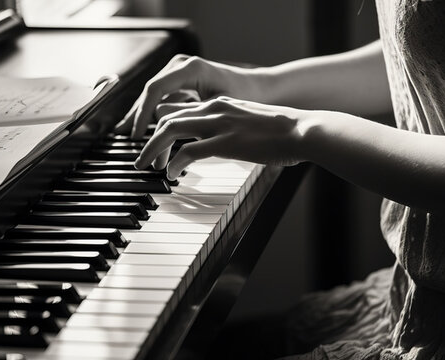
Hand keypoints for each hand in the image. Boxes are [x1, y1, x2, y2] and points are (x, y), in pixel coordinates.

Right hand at [115, 54, 267, 138]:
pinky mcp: (180, 83)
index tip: (138, 134)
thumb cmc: (243, 95)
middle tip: (127, 139)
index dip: (143, 113)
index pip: (155, 89)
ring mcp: (179, 74)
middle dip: (138, 118)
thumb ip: (189, 113)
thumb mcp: (217, 106)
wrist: (257, 88)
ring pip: (154, 98)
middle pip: (150, 93)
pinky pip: (162, 100)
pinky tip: (146, 132)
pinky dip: (154, 116)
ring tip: (128, 136)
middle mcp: (180, 67)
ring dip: (144, 118)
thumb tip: (161, 122)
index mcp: (189, 68)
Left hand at [134, 96, 307, 179]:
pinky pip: (189, 151)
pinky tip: (171, 173)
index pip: (179, 110)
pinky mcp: (226, 142)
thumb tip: (221, 145)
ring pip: (171, 130)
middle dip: (149, 139)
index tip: (153, 144)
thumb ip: (231, 130)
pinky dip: (175, 162)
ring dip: (153, 149)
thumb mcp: (249, 123)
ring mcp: (219, 125)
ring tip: (145, 165)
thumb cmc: (282, 132)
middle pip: (167, 118)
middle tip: (141, 158)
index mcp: (220, 104)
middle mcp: (215, 109)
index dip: (160, 127)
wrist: (303, 130)